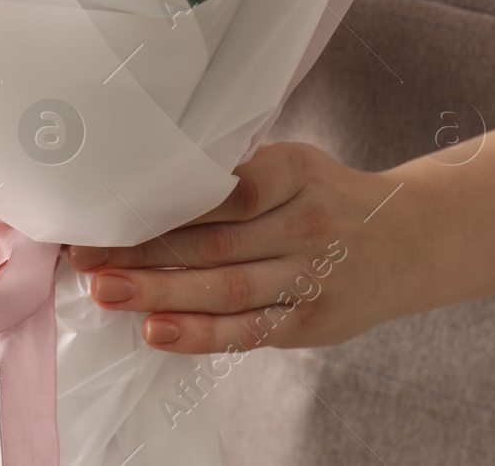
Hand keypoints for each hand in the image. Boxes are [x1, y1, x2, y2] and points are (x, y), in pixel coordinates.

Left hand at [68, 142, 413, 353]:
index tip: (109, 207)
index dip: (164, 201)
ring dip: (160, 292)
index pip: (224, 189)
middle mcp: (306, 223)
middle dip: (142, 251)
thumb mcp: (292, 161)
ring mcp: (311, 276)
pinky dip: (202, 334)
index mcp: (296, 170)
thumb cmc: (324, 194)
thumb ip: (234, 169)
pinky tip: (157, 332)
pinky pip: (250, 331)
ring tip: (105, 291)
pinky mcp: (311, 321)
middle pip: (214, 240)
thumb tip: (145, 173)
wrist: (409, 240)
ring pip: (226, 288)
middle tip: (85, 256)